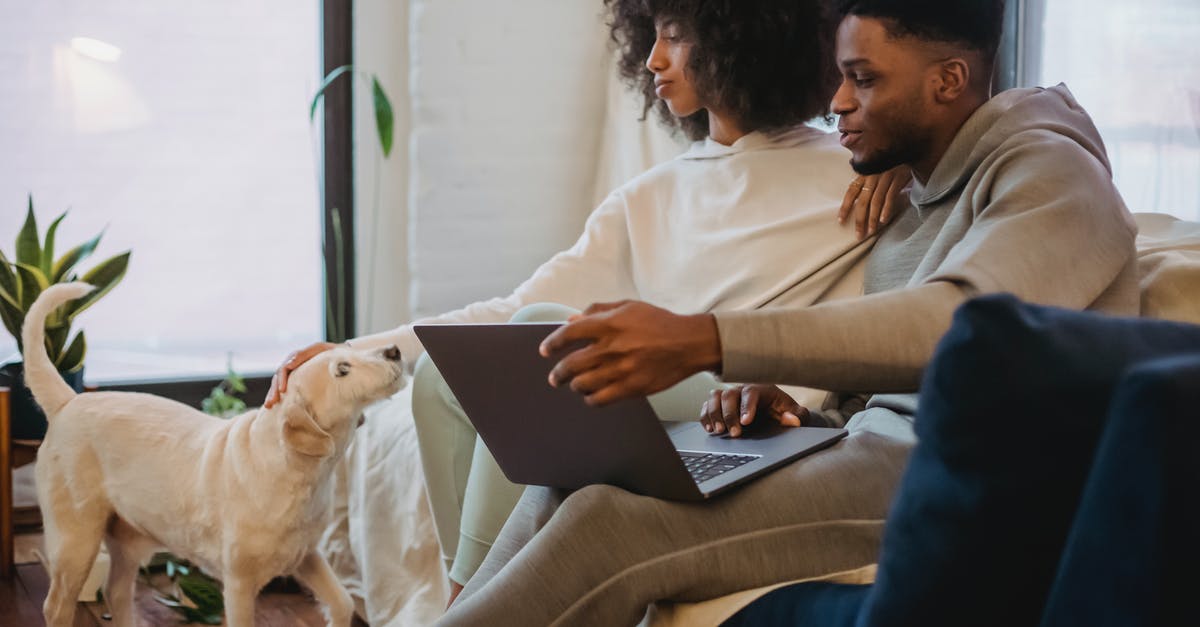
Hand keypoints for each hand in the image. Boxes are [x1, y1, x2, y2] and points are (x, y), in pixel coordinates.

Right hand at [264, 341, 339, 407]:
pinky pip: (284, 389)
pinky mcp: (296, 381)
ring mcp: (293, 374)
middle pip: (278, 378)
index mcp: (296, 357)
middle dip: (274, 390)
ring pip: (278, 384)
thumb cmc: (331, 352)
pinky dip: (279, 397)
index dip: (282, 379)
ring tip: (269, 406)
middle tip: (272, 402)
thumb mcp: (321, 349)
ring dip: (273, 394)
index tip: (282, 390)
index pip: (284, 368)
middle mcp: (292, 365)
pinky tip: (273, 407)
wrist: (340, 356)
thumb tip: (289, 364)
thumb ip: (305, 354)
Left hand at [539, 300, 721, 406]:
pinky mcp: (632, 388)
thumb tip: (571, 320)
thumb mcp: (628, 307)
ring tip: (575, 384)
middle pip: (571, 364)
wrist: (688, 343)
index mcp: (609, 324)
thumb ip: (598, 311)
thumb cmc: (659, 323)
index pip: (569, 334)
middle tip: (555, 377)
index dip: (552, 343)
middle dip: (558, 373)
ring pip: (582, 384)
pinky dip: (590, 399)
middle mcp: (612, 348)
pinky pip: (600, 399)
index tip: (545, 350)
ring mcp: (621, 370)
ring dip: (574, 385)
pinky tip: (592, 395)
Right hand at [700, 384, 807, 437]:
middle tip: (735, 433)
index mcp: (762, 389)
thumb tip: (791, 420)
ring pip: (715, 397)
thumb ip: (798, 417)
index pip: (751, 392)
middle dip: (729, 414)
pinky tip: (710, 429)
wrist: (775, 412)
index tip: (746, 422)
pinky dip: (706, 416)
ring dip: (714, 413)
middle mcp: (743, 389)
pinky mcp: (720, 405)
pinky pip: (707, 405)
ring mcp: (730, 397)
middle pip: (729, 394)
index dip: (747, 406)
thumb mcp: (796, 414)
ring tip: (719, 430)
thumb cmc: (784, 411)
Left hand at [837, 165, 911, 239]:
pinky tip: (883, 220)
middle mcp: (872, 174)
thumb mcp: (876, 166)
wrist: (911, 147)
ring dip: (872, 218)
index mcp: (865, 172)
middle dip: (860, 220)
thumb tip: (856, 192)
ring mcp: (885, 176)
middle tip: (858, 235)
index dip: (845, 206)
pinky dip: (886, 209)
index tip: (840, 221)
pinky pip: (890, 196)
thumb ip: (867, 178)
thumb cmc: (892, 160)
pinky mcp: (898, 178)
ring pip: (876, 201)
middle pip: (863, 201)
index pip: (851, 191)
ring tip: (870, 231)